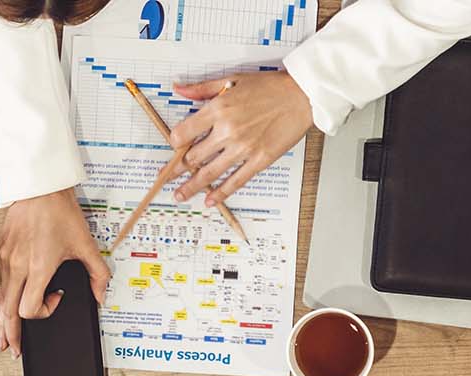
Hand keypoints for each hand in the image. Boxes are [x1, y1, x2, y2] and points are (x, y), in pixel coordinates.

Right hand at [0, 189, 109, 356]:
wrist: (39, 186)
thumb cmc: (60, 211)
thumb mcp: (86, 244)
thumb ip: (98, 274)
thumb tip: (101, 295)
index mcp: (38, 267)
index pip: (30, 309)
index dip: (43, 312)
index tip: (57, 299)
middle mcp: (18, 266)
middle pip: (8, 312)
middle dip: (10, 334)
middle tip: (12, 350)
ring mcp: (6, 258)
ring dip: (1, 320)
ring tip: (0, 338)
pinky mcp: (1, 250)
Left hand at [169, 71, 312, 205]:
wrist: (302, 95)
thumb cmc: (270, 86)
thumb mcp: (232, 79)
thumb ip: (202, 88)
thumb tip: (179, 88)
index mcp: (218, 109)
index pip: (184, 132)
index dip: (174, 142)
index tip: (173, 148)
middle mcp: (228, 131)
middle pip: (194, 156)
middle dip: (177, 170)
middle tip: (167, 178)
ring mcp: (243, 148)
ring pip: (210, 173)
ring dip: (191, 187)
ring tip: (179, 195)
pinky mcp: (259, 160)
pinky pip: (235, 181)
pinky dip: (220, 193)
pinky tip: (209, 201)